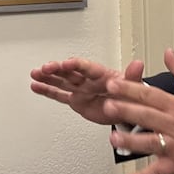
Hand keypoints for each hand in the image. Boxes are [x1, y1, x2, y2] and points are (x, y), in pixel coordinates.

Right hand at [30, 57, 144, 124]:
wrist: (130, 110)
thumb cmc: (132, 95)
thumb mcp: (135, 87)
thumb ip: (133, 76)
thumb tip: (138, 64)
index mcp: (102, 75)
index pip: (86, 67)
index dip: (75, 65)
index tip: (65, 64)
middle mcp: (89, 80)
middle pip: (70, 73)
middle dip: (57, 70)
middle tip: (45, 68)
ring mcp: (81, 90)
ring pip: (61, 81)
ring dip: (48, 77)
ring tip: (35, 73)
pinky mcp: (77, 101)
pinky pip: (60, 95)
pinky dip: (47, 91)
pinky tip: (36, 85)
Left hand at [102, 47, 173, 173]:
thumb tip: (168, 52)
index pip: (150, 95)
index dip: (131, 89)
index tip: (114, 84)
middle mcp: (172, 125)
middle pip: (146, 116)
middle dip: (126, 110)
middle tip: (108, 106)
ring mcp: (173, 146)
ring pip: (148, 143)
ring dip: (130, 141)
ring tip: (113, 137)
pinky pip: (157, 172)